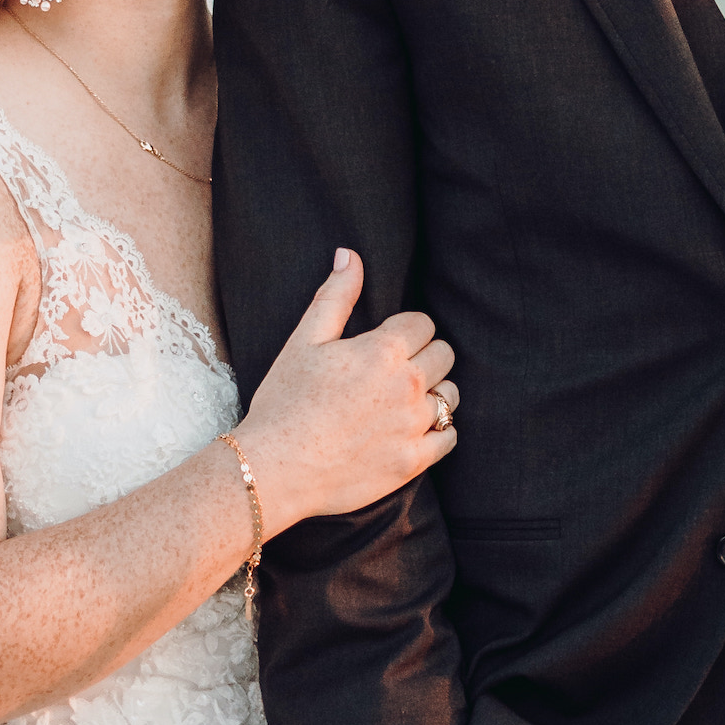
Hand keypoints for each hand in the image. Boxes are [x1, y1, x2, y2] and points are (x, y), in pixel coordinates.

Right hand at [239, 250, 458, 531]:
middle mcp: (407, 385)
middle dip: (423, 356)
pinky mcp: (413, 460)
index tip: (387, 342)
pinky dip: (439, 430)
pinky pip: (449, 436)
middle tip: (393, 370)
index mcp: (383, 350)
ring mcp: (413, 425)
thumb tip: (349, 255)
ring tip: (402, 400)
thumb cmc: (284, 401)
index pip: (423, 323)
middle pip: (443, 355)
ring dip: (433, 392)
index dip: (405, 329)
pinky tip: (413, 429)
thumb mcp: (303, 341)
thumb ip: (334, 296)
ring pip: (450, 395)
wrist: (274, 468)